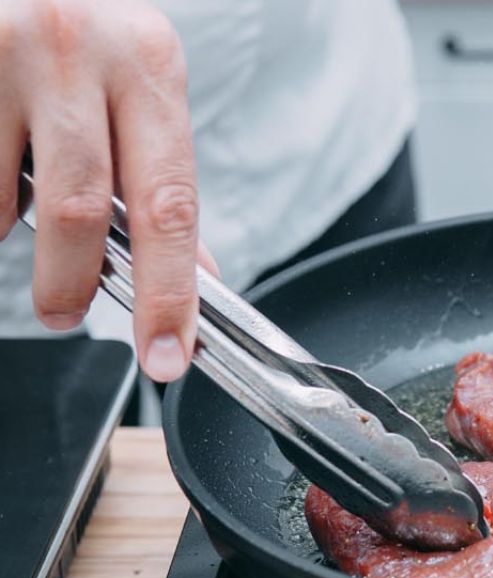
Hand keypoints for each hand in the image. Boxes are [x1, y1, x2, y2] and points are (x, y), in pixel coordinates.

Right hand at [1, 0, 215, 380]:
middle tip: (67, 313)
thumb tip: (197, 273)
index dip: (169, 292)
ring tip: (18, 203)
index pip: (170, 203)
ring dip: (9, 225)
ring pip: (3, 198)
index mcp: (149, 62)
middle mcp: (79, 48)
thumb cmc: (85, 32)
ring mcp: (4, 47)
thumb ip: (161, 178)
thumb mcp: (140, 89)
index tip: (168, 352)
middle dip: (73, 284)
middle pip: (81, 210)